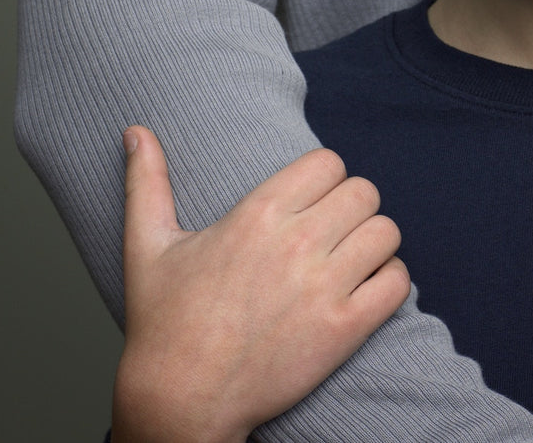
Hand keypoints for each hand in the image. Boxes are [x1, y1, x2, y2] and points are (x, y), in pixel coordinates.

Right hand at [111, 127, 409, 442]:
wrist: (180, 400)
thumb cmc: (164, 324)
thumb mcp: (146, 246)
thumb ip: (146, 182)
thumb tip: (135, 131)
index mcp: (256, 214)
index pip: (329, 162)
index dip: (326, 179)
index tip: (313, 201)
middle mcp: (295, 243)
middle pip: (364, 191)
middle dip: (352, 208)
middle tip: (334, 232)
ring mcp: (323, 287)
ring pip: (386, 232)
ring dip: (374, 243)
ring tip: (352, 258)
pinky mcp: (344, 328)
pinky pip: (397, 282)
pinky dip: (389, 282)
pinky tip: (366, 290)